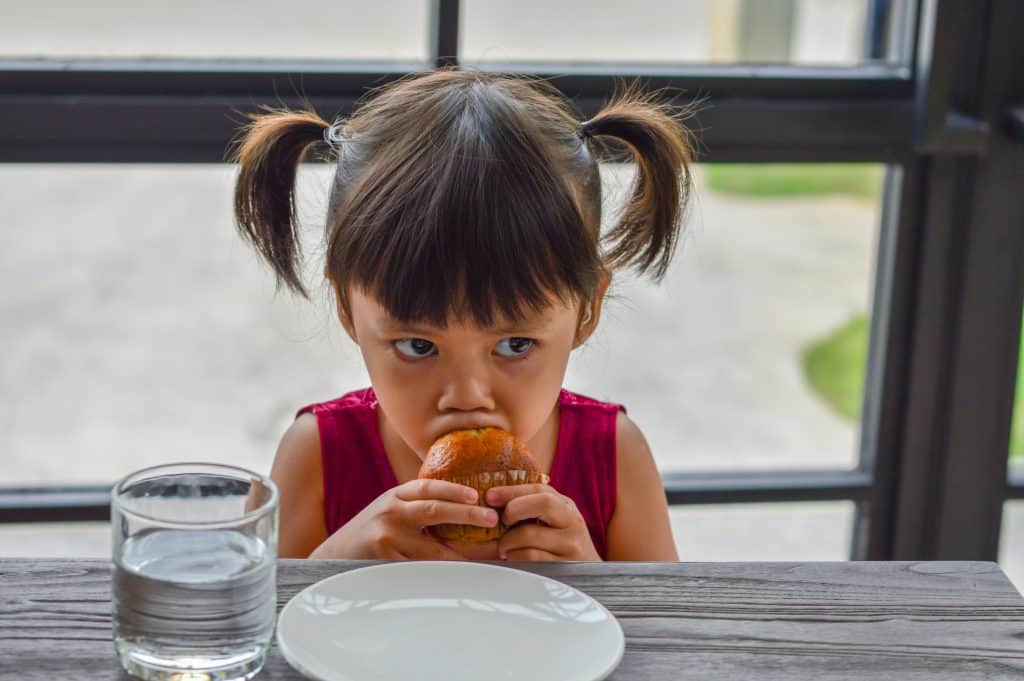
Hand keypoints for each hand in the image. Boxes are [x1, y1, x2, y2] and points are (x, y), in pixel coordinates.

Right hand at [309, 479, 499, 559]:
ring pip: (432, 548)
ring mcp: (387, 536)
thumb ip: (415, 506)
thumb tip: (460, 508)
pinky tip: (456, 576)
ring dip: (460, 554)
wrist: (332, 557)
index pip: (428, 486)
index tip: (476, 494)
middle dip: (467, 514)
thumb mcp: (389, 510)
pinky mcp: (384, 561)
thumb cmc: (370, 533)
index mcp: (395, 496)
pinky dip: (439, 574)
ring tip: (484, 556)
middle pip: (435, 510)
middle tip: (492, 518)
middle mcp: (391, 512)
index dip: (454, 489)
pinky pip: (419, 569)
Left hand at [486, 485, 600, 560]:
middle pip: (543, 503)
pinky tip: (514, 557)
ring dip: (507, 540)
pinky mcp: (562, 567)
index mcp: (566, 507)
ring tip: (505, 545)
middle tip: (502, 522)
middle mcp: (572, 522)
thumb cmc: (561, 546)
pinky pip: (529, 558)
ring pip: (529, 534)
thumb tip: (494, 500)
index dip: (512, 491)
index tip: (490, 496)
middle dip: (514, 510)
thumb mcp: (554, 522)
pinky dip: (514, 556)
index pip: (540, 490)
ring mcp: (570, 545)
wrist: (587, 577)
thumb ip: (531, 509)